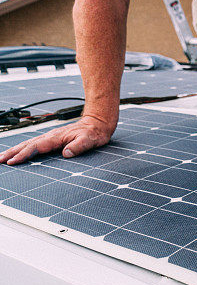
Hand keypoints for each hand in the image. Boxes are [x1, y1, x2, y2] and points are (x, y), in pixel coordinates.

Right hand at [0, 114, 116, 165]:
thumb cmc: (94, 132)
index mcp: (56, 137)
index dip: (23, 155)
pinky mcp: (52, 139)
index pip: (35, 147)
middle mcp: (50, 136)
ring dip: (14, 150)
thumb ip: (78, 146)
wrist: (97, 123)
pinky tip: (18, 153)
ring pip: (28, 143)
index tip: (12, 161)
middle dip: (12, 152)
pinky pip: (34, 144)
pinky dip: (23, 148)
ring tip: (2, 157)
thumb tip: (67, 153)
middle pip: (26, 144)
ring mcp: (50, 137)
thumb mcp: (90, 140)